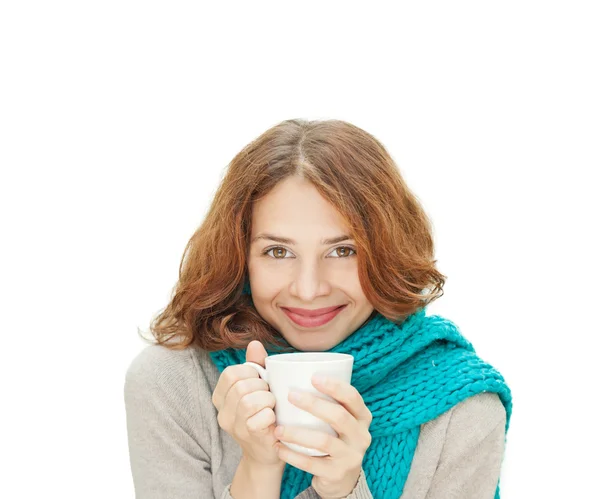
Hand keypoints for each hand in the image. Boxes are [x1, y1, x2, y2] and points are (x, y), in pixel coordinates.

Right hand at [211, 340, 283, 467]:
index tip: (261, 381)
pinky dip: (270, 415)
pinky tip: (273, 420)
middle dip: (262, 386)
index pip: (231, 373)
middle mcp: (222, 411)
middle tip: (270, 395)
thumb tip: (255, 343)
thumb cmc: (265, 414)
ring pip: (248, 401)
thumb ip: (256, 365)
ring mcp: (232, 426)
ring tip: (272, 406)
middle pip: (241, 386)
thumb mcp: (259, 387)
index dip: (251, 372)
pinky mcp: (247, 437)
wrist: (268, 452)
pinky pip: (258, 419)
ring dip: (267, 400)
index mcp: (221, 396)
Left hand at [273, 375, 372, 498]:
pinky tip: (279, 448)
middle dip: (313, 404)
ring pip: (324, 441)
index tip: (313, 377)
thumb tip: (295, 371)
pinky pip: (312, 464)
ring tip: (278, 428)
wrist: (341, 478)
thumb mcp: (339, 419)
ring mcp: (351, 457)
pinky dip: (293, 455)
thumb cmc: (333, 436)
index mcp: (362, 417)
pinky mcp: (337, 474)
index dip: (335, 386)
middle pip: (339, 416)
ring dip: (297, 433)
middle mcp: (361, 436)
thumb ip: (327, 399)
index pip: (353, 397)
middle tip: (290, 395)